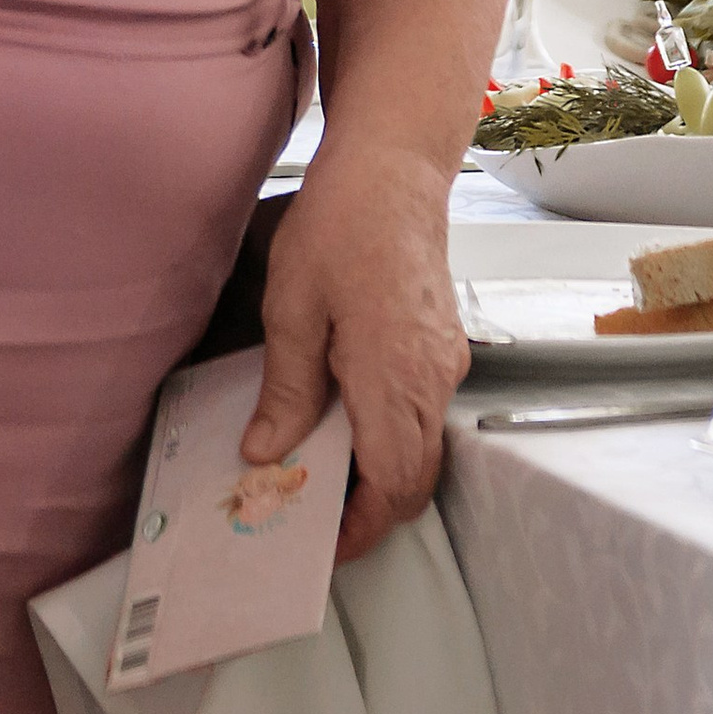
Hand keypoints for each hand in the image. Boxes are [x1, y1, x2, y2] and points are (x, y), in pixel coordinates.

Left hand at [245, 139, 467, 560]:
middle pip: (414, 478)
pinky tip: (348, 425)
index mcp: (394, 379)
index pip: (392, 485)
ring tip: (323, 477)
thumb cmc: (340, 227)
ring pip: (424, 449)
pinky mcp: (443, 343)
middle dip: (370, 512)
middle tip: (314, 520)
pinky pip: (425, 413)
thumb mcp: (293, 308)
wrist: (393, 167)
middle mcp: (432, 380)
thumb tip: (267, 453)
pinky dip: (393, 438)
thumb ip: (287, 390)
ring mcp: (445, 361)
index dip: (361, 528)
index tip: (324, 546)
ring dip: (382, 476)